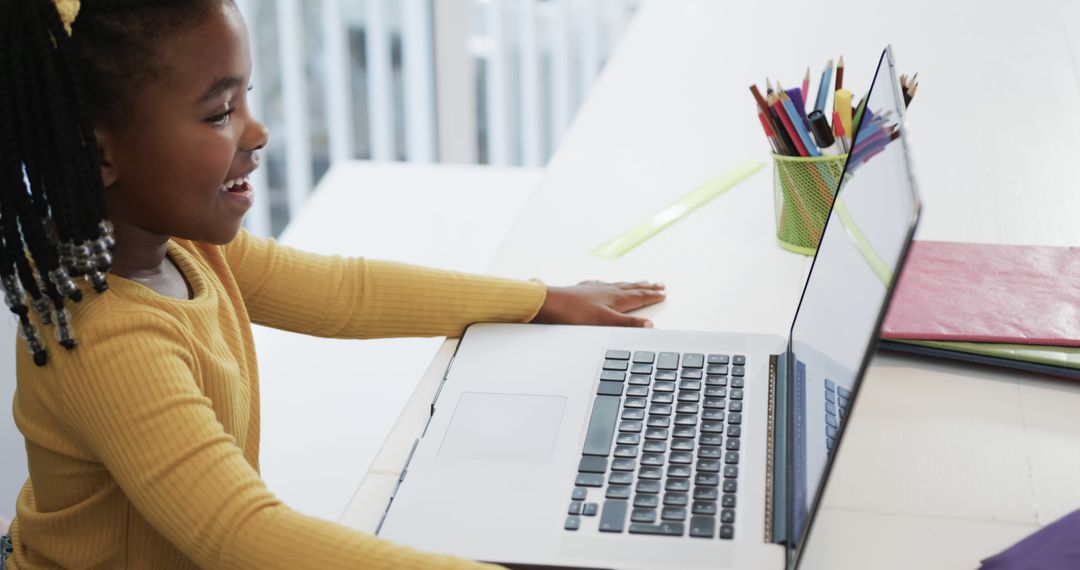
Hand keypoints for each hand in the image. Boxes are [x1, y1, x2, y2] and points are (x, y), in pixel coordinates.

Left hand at [532, 280, 665, 327]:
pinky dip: (607, 284)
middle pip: (631, 287)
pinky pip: (600, 284)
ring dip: (630, 284)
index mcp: (615, 298)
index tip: (663, 293)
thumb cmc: (575, 313)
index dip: (652, 296)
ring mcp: (594, 289)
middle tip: (658, 284)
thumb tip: (649, 325)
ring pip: (617, 285)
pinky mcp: (582, 290)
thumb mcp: (605, 321)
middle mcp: (607, 290)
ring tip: (638, 282)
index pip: (639, 296)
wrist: (551, 304)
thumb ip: (627, 324)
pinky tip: (603, 283)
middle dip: (646, 287)